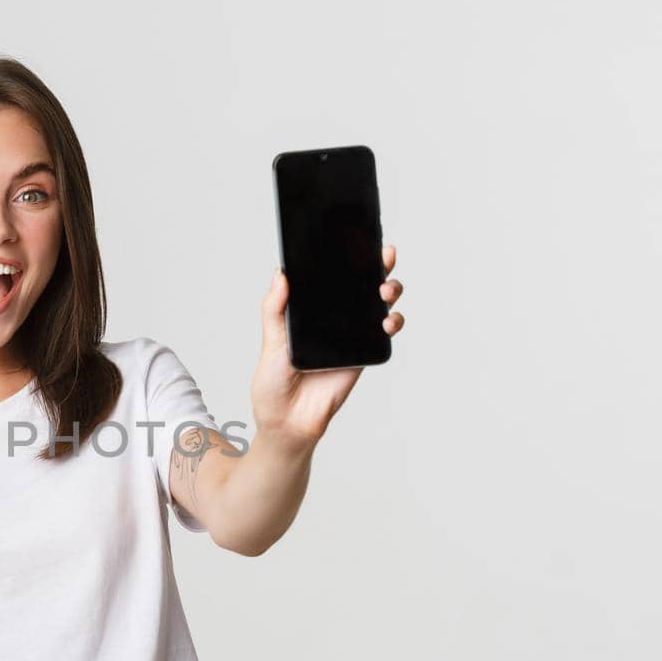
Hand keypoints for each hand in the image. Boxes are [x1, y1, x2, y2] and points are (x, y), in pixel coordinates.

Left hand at [251, 243, 405, 442]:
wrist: (287, 423)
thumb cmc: (273, 383)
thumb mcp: (270, 342)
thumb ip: (275, 309)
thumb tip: (281, 274)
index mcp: (311, 311)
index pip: (332, 278)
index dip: (348, 257)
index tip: (360, 237)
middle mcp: (333, 319)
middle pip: (361, 285)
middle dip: (378, 266)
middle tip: (382, 257)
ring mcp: (350, 335)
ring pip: (378, 304)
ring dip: (389, 290)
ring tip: (385, 289)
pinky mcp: (362, 354)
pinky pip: (383, 334)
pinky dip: (391, 323)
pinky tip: (387, 320)